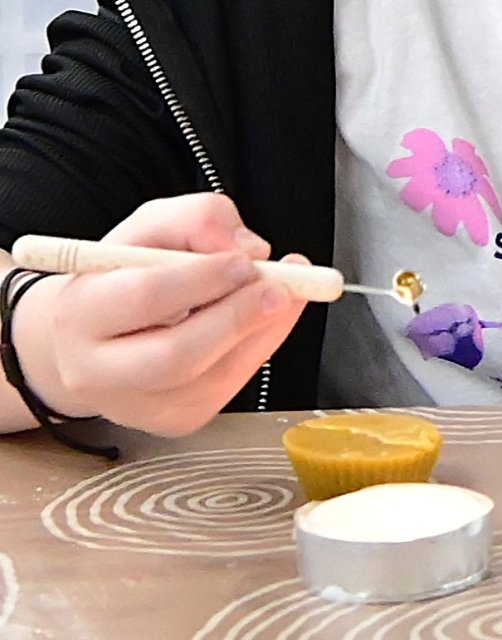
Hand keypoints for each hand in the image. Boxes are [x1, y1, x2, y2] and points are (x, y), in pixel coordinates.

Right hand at [7, 193, 307, 437]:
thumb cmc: (120, 277)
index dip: (203, 278)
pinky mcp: (171, 420)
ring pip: (211, 379)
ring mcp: (135, 406)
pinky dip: (258, 351)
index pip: (145, 297)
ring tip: (283, 296)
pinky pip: (226, 389)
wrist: (90, 338)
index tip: (246, 260)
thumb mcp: (149, 228)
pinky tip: (267, 322)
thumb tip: (250, 249)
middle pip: (177, 356)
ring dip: (260, 334)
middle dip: (238, 318)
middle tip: (280, 288)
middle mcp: (97, 370)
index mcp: (80, 312)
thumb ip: (197, 220)